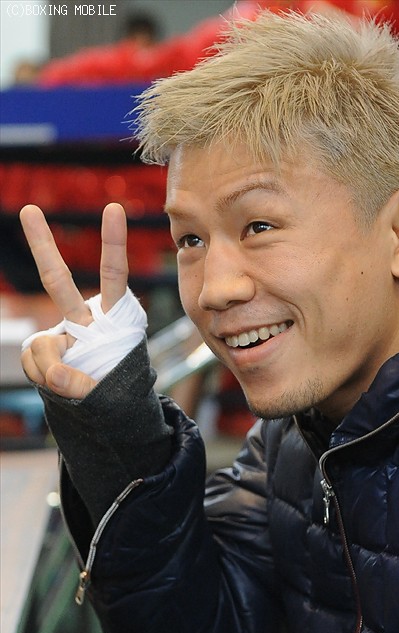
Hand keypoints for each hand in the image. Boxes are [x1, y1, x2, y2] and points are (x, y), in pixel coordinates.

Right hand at [19, 203, 127, 398]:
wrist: (104, 403)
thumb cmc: (113, 385)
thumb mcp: (109, 386)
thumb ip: (82, 382)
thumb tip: (55, 375)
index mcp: (112, 316)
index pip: (114, 277)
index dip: (113, 245)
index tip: (114, 209)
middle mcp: (83, 319)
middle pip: (57, 280)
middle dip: (42, 246)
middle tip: (29, 210)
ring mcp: (60, 336)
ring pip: (41, 342)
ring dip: (51, 370)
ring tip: (73, 386)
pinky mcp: (41, 352)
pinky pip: (35, 365)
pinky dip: (48, 381)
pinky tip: (60, 383)